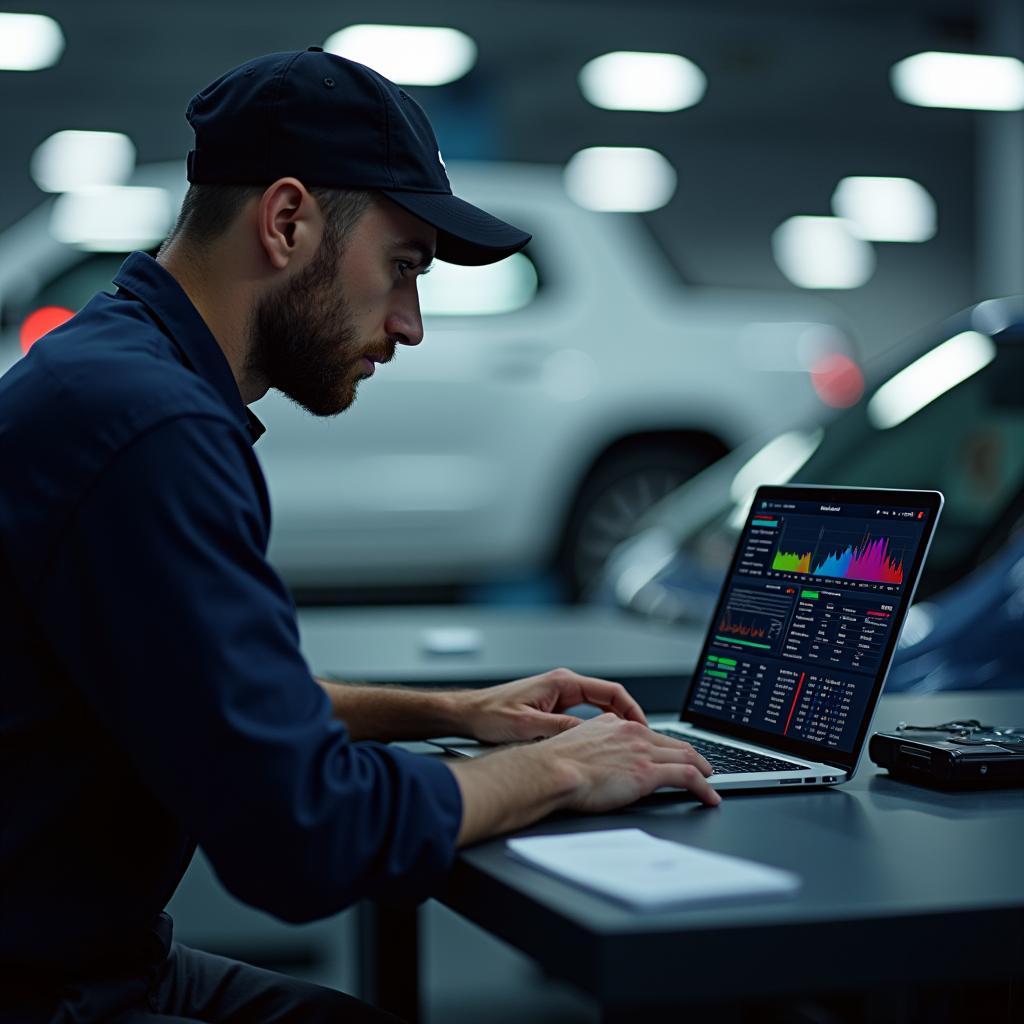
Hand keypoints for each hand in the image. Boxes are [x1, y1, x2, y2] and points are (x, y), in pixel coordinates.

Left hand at [460, 668, 646, 743]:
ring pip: (597, 707)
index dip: (631, 709)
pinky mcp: (551, 706)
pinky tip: (599, 744)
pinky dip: (596, 727)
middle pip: (608, 698)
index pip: (611, 691)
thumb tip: (591, 736)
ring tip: (625, 743)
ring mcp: (557, 695)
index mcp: (562, 682)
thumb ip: (561, 728)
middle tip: (641, 738)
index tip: (642, 727)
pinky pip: (583, 714)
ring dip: (613, 723)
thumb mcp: (528, 725)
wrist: (467, 714)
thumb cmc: (489, 714)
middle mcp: (562, 685)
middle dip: (627, 717)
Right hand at [529, 712, 720, 809]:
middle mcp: (632, 732)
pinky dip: (704, 786)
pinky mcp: (649, 772)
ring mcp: (642, 750)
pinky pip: (688, 776)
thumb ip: (596, 747)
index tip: (671, 753)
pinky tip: (710, 796)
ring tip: (710, 781)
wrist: (552, 770)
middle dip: (691, 755)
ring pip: (686, 756)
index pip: (649, 733)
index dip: (666, 745)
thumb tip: (602, 762)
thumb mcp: (578, 744)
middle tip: (701, 767)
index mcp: (613, 724)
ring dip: (702, 769)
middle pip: (672, 742)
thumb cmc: (556, 765)